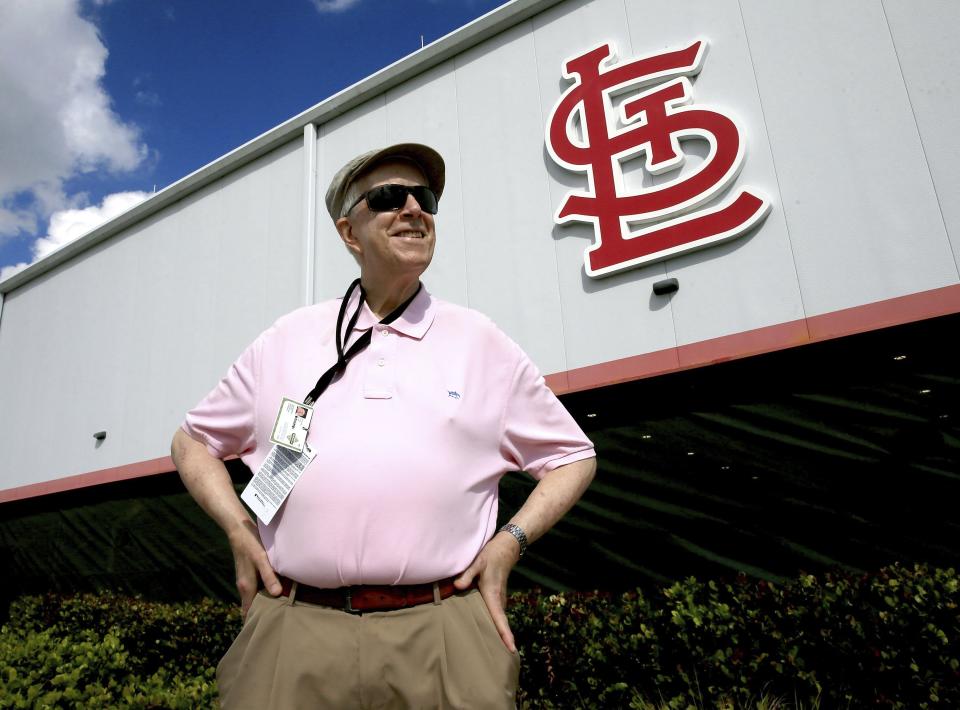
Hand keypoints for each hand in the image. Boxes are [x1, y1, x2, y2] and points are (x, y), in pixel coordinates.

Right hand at [227, 518, 280, 618]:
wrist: (239, 531)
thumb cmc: (251, 545)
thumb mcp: (262, 560)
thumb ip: (269, 577)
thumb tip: (277, 594)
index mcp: (247, 587)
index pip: (247, 612)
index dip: (253, 622)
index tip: (263, 631)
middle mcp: (244, 587)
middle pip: (250, 607)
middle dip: (260, 616)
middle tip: (275, 624)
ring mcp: (245, 581)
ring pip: (253, 598)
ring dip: (262, 605)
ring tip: (277, 612)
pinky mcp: (248, 574)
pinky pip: (255, 590)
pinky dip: (262, 595)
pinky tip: (274, 593)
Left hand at [454, 532, 520, 652]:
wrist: (505, 548)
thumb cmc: (490, 555)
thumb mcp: (477, 562)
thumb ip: (467, 575)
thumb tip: (457, 587)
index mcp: (493, 595)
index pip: (500, 619)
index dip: (505, 634)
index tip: (511, 649)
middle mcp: (498, 600)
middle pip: (500, 624)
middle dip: (502, 640)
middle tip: (503, 658)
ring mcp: (499, 599)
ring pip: (498, 619)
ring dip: (498, 632)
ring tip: (497, 649)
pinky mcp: (497, 597)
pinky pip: (496, 614)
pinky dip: (495, 623)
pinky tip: (488, 630)